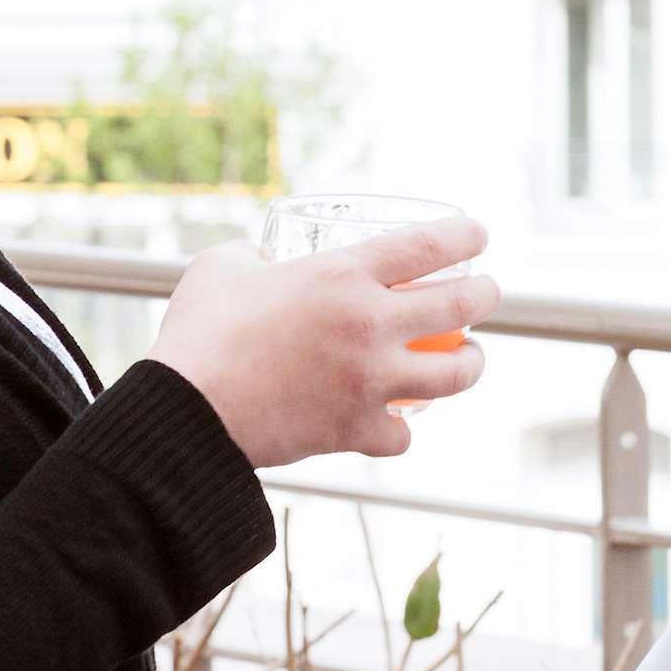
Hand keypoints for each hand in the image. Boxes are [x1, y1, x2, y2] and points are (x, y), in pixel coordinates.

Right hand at [149, 216, 497, 467]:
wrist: (184, 414)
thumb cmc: (198, 335)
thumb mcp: (222, 268)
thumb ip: (252, 257)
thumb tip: (262, 263)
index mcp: (343, 274)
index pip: (428, 244)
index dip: (464, 235)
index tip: (478, 236)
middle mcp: (370, 324)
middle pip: (462, 304)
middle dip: (486, 294)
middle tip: (487, 292)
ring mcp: (369, 381)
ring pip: (455, 375)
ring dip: (471, 365)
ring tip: (469, 359)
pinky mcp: (355, 430)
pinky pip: (401, 435)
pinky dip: (400, 430)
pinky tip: (396, 422)